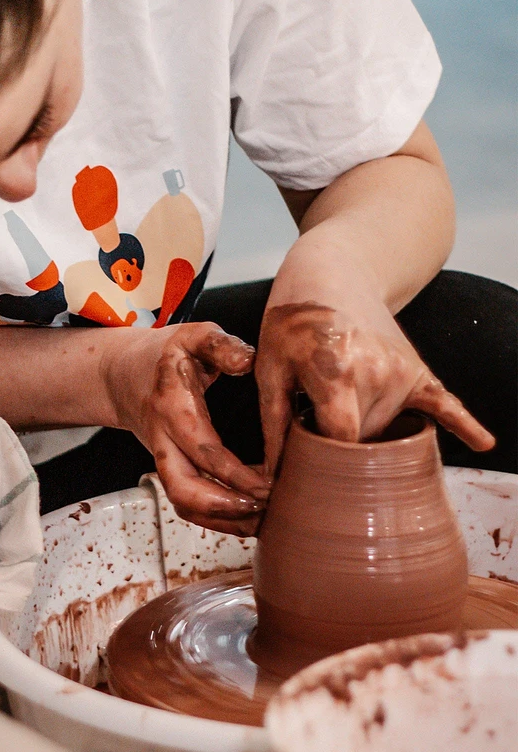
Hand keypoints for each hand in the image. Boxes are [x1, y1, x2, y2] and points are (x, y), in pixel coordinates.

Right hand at [102, 323, 270, 535]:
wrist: (120, 374)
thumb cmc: (164, 355)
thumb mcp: (192, 335)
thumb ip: (220, 344)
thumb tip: (248, 361)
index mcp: (172, 407)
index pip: (204, 451)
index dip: (237, 475)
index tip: (271, 483)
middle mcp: (162, 439)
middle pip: (183, 489)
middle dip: (225, 508)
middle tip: (265, 509)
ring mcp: (162, 458)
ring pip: (183, 503)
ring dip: (221, 520)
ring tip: (262, 520)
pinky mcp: (168, 468)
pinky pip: (186, 502)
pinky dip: (215, 517)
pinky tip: (246, 515)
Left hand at [256, 300, 494, 477]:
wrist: (332, 274)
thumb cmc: (292, 322)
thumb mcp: (270, 368)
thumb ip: (274, 423)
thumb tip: (273, 477)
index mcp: (336, 372)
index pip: (341, 440)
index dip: (321, 454)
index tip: (305, 457)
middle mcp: (378, 373)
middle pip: (362, 441)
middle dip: (337, 439)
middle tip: (311, 410)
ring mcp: (404, 371)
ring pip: (386, 431)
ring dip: (363, 426)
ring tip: (337, 395)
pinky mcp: (420, 370)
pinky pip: (445, 404)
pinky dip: (462, 424)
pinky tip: (482, 442)